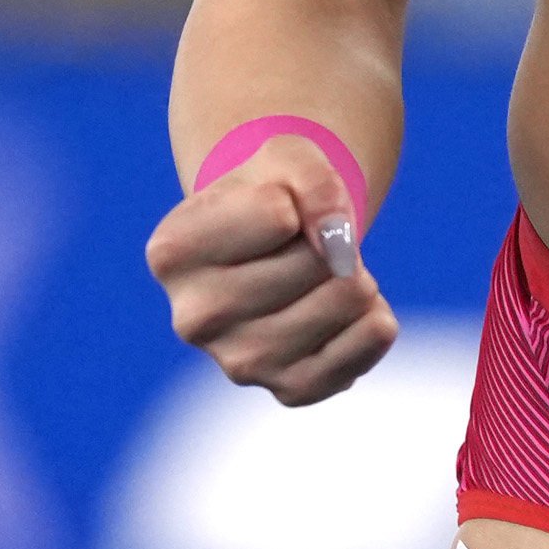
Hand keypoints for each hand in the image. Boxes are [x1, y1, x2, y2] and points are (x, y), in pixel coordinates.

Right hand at [144, 131, 399, 404]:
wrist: (278, 249)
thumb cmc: (274, 193)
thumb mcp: (288, 158)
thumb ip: (313, 180)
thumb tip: (339, 244)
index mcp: (172, 253)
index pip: (278, 214)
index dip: (296, 198)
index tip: (277, 208)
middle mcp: (193, 319)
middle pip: (315, 261)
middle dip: (331, 240)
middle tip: (306, 245)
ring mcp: (239, 364)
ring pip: (344, 300)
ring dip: (357, 274)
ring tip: (323, 275)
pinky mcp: (289, 390)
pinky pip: (366, 346)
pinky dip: (376, 317)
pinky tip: (349, 309)